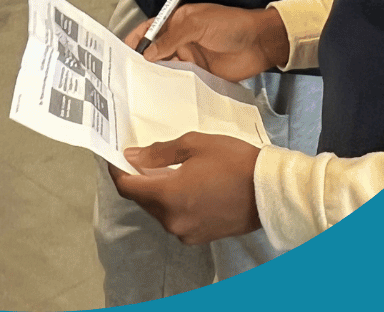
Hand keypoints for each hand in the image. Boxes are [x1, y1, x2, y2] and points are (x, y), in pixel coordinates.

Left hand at [109, 133, 260, 243]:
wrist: (269, 191)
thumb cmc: (232, 161)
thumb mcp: (193, 145)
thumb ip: (158, 153)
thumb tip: (132, 157)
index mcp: (168, 197)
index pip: (127, 188)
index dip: (116, 170)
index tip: (114, 156)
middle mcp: (172, 221)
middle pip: (142, 200)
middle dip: (137, 179)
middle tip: (140, 157)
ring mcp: (186, 233)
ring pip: (158, 211)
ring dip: (155, 191)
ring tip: (163, 168)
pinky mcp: (200, 238)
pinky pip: (175, 219)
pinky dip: (171, 202)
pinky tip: (181, 185)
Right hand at [125, 3, 289, 79]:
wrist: (261, 43)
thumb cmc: (231, 24)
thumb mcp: (198, 23)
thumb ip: (172, 37)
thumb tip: (148, 53)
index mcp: (177, 22)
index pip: (150, 30)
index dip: (135, 40)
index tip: (120, 53)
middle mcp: (180, 41)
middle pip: (154, 53)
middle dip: (141, 63)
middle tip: (126, 78)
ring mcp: (189, 59)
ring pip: (165, 69)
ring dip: (154, 77)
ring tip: (139, 91)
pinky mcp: (200, 76)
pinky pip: (181, 83)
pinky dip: (171, 89)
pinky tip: (161, 98)